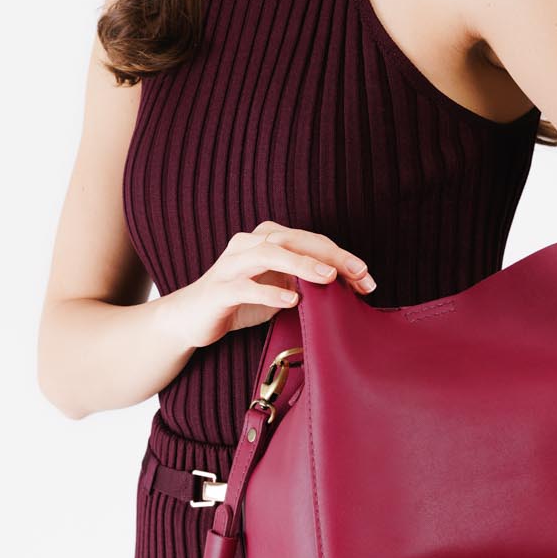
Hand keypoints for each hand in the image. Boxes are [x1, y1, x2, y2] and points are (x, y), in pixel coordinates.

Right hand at [161, 219, 375, 351]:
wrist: (190, 319)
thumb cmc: (239, 301)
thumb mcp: (278, 289)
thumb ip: (306, 282)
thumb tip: (349, 287)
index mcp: (266, 239)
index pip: (310, 240)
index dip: (340, 255)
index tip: (366, 276)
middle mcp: (248, 244)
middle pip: (294, 239)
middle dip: (330, 255)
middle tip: (359, 272)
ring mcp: (231, 264)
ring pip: (269, 254)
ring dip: (302, 264)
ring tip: (328, 278)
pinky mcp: (218, 289)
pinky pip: (244, 286)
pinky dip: (269, 292)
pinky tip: (291, 300)